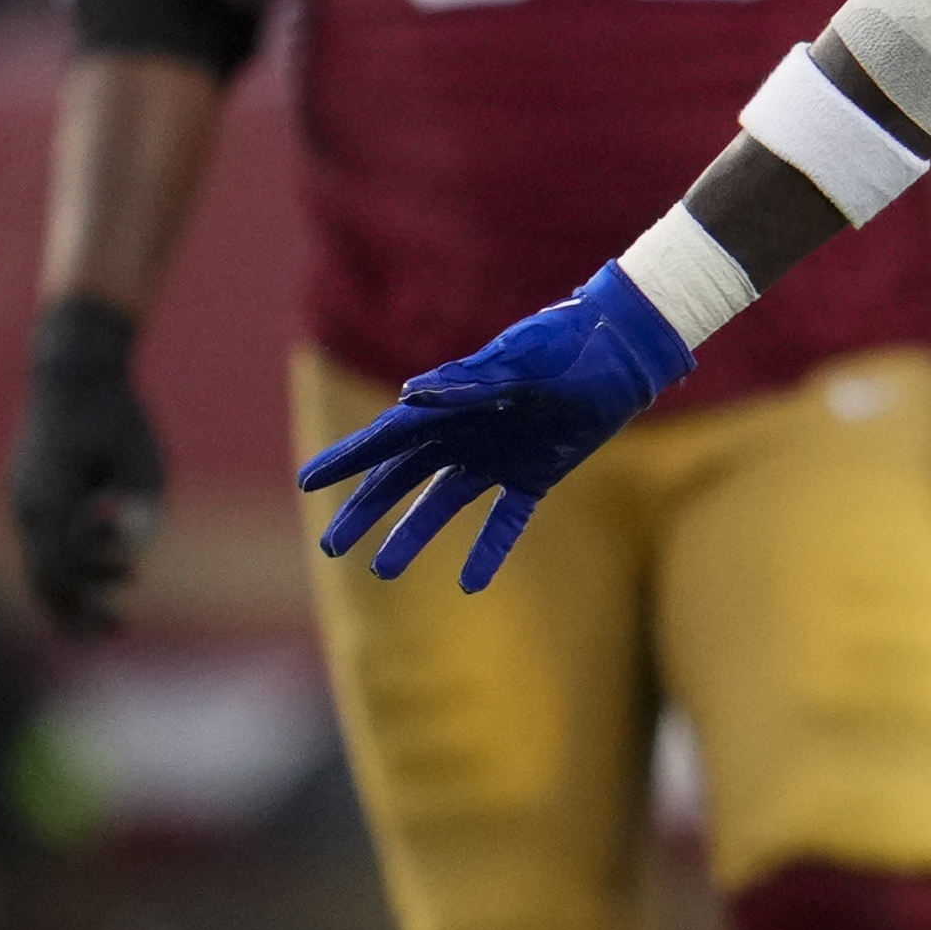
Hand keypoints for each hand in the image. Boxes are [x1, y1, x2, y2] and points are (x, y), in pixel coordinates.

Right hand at [9, 299, 166, 634]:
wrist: (73, 371)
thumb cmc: (116, 414)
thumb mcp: (145, 462)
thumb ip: (143, 509)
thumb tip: (135, 548)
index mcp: (49, 499)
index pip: (60, 572)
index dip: (88, 603)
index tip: (120, 621)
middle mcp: (26, 505)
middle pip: (41, 580)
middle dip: (75, 613)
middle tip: (116, 633)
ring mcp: (21, 500)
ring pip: (37, 565)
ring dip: (73, 591)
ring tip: (114, 606)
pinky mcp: (28, 495)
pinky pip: (40, 546)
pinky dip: (64, 569)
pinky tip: (95, 577)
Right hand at [297, 265, 692, 589]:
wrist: (623, 349)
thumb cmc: (569, 345)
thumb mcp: (524, 362)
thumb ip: (473, 381)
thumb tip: (411, 395)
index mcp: (452, 401)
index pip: (388, 436)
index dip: (347, 459)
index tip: (307, 483)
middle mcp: (466, 430)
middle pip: (402, 476)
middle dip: (365, 509)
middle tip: (331, 545)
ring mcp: (498, 454)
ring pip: (443, 501)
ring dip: (413, 533)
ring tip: (381, 569)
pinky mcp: (535, 473)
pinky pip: (506, 518)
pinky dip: (490, 549)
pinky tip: (472, 585)